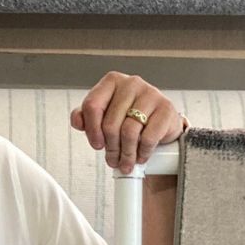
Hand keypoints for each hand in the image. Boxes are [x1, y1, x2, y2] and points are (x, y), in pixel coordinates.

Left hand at [70, 72, 186, 174]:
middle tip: (113, 160)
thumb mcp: (105, 115)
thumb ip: (86, 117)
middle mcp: (131, 83)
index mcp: (112, 81)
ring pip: (129, 132)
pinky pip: (148, 137)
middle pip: (110, 123)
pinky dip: (142, 152)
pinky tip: (141, 156)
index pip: (92, 106)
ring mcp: (150, 93)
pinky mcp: (166, 108)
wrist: (162, 122)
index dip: (92, 130)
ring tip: (126, 163)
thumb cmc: (129, 118)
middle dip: (111, 148)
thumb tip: (78, 122)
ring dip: (126, 154)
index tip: (97, 145)